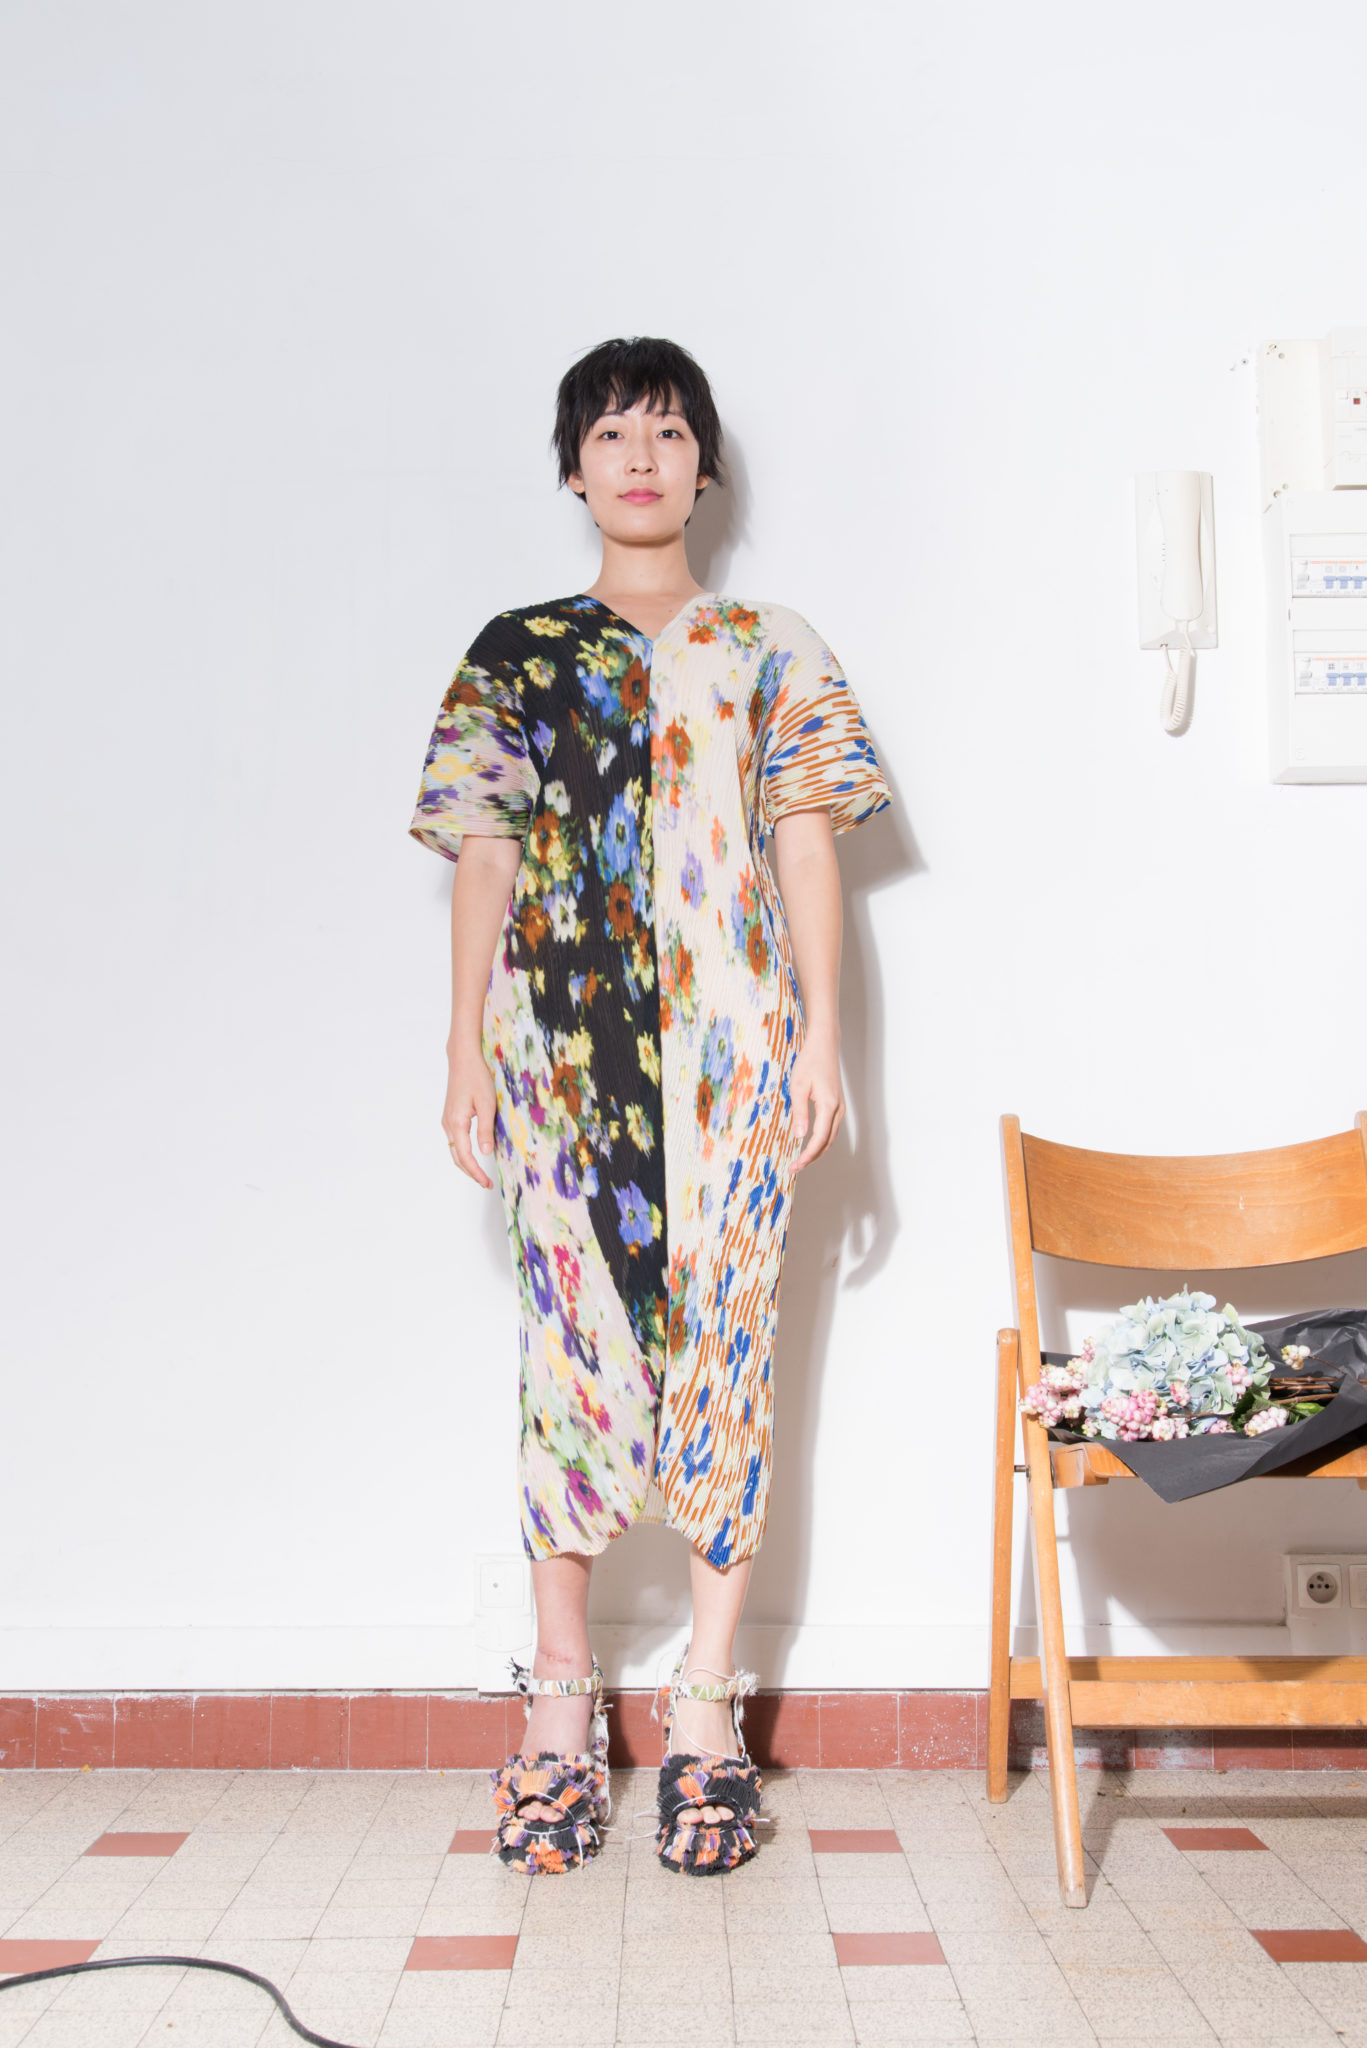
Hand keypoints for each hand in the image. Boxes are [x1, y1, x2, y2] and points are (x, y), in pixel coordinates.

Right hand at [443, 1042, 497, 1188]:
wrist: (463, 1059)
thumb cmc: (476, 1077)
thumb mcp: (487, 1103)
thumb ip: (486, 1129)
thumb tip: (486, 1153)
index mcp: (457, 1123)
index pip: (465, 1156)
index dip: (476, 1172)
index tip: (487, 1183)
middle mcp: (448, 1124)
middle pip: (457, 1157)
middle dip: (471, 1172)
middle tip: (486, 1183)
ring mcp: (448, 1120)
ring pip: (455, 1150)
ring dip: (467, 1164)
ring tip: (481, 1173)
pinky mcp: (451, 1115)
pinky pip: (456, 1140)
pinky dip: (463, 1152)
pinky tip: (474, 1154)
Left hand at [789, 1025, 843, 1169]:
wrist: (824, 1045)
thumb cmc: (809, 1063)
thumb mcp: (798, 1087)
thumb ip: (800, 1113)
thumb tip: (799, 1136)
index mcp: (829, 1106)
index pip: (819, 1139)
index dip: (807, 1155)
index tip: (795, 1165)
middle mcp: (838, 1110)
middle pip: (827, 1143)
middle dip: (811, 1157)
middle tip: (794, 1167)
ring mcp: (840, 1108)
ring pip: (831, 1138)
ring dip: (817, 1151)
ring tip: (800, 1160)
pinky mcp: (837, 1105)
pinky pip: (831, 1129)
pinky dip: (821, 1141)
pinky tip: (809, 1143)